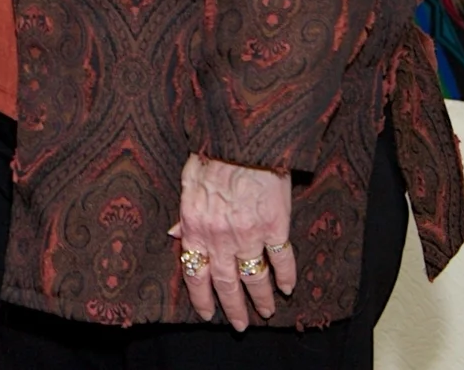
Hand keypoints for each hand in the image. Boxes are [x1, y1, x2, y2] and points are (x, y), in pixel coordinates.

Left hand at [170, 153, 295, 329]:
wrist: (240, 139)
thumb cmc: (210, 156)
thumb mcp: (186, 184)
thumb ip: (182, 215)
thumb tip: (174, 235)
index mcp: (195, 226)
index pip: (195, 272)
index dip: (201, 297)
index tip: (207, 314)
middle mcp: (220, 236)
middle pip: (226, 283)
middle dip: (233, 308)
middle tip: (239, 325)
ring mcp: (249, 233)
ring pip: (255, 277)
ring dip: (260, 298)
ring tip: (265, 312)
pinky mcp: (276, 226)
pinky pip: (282, 259)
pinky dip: (286, 276)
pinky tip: (288, 287)